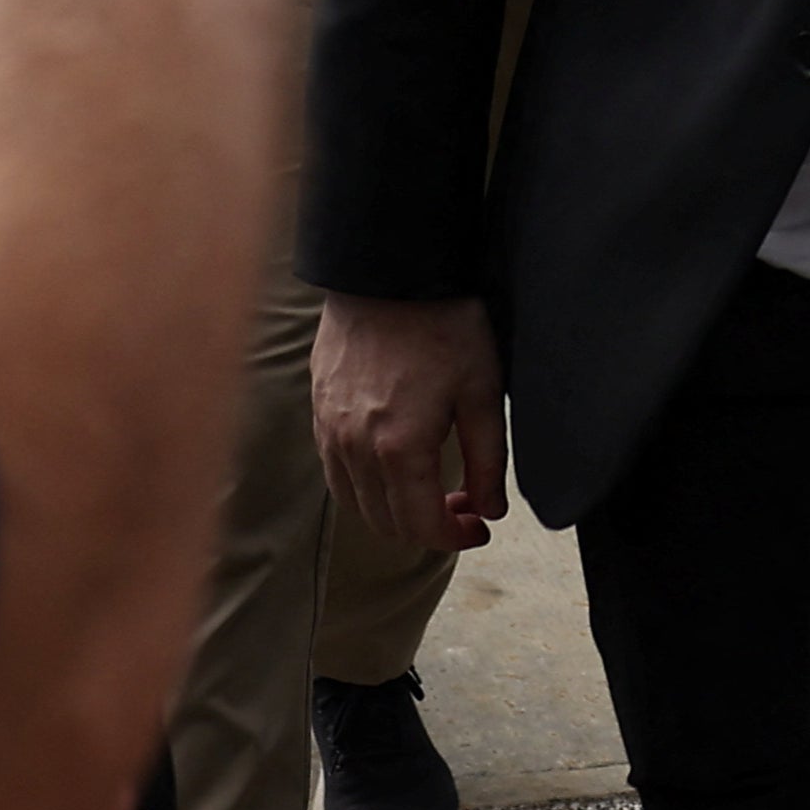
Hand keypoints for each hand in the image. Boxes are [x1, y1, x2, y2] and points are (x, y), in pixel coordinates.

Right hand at [313, 291, 509, 554]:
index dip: (454, 538)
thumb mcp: (482, 390)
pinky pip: (337, 472)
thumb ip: (488, 459)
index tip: (480, 526)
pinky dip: (366, 485)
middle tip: (463, 506)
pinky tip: (396, 462)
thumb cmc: (444, 325)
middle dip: (428, 527)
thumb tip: (490, 510)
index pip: (421, 526)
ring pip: (357, 503)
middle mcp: (355, 449)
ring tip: (432, 487)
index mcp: (400, 448)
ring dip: (395, 510)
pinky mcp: (319, 412)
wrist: (389, 271)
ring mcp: (330, 432)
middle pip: (386, 524)